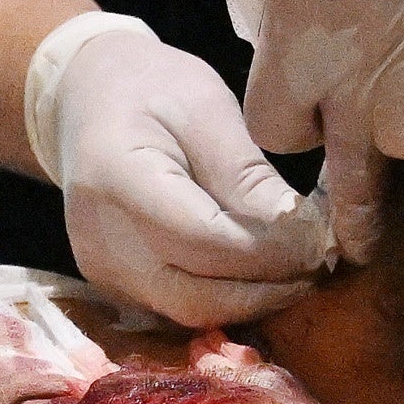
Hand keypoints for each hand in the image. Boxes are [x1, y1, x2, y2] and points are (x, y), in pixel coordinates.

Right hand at [21, 14, 334, 325]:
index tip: (319, 240)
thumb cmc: (151, 90)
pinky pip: (179, 308)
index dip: (269, 252)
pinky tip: (260, 272)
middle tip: (317, 265)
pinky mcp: (114, 287)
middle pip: (196, 296)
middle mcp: (99, 241)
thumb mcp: (205, 108)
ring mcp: (102, 272)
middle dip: (267, 290)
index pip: (203, 240)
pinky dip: (227, 298)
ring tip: (296, 269)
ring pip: (191, 313)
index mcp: (117, 179)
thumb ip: (247, 174)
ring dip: (252, 300)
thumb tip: (299, 234)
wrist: (85, 102)